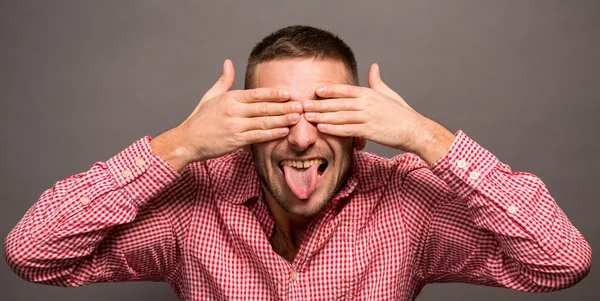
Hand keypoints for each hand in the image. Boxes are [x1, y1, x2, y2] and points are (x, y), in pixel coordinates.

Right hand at [151, 60, 302, 169]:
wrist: (187, 140)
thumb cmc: (200, 119)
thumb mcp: (210, 96)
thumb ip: (224, 80)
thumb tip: (228, 62)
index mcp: (230, 98)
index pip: (256, 94)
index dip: (274, 93)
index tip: (288, 93)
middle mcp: (234, 110)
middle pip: (264, 107)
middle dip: (284, 106)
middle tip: (300, 105)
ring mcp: (235, 126)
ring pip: (264, 122)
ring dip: (282, 120)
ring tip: (297, 117)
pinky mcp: (236, 141)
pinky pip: (258, 136)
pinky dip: (272, 134)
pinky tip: (283, 131)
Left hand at [303, 63, 454, 163]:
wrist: (415, 130)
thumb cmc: (401, 113)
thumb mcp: (389, 94)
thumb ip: (377, 81)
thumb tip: (373, 66)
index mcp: (370, 94)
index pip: (346, 90)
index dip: (330, 90)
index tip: (316, 90)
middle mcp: (367, 104)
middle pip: (339, 103)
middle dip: (319, 104)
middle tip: (303, 104)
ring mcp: (368, 117)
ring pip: (340, 116)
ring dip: (322, 116)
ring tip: (308, 116)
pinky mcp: (369, 131)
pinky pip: (347, 130)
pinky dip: (333, 129)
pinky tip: (322, 129)